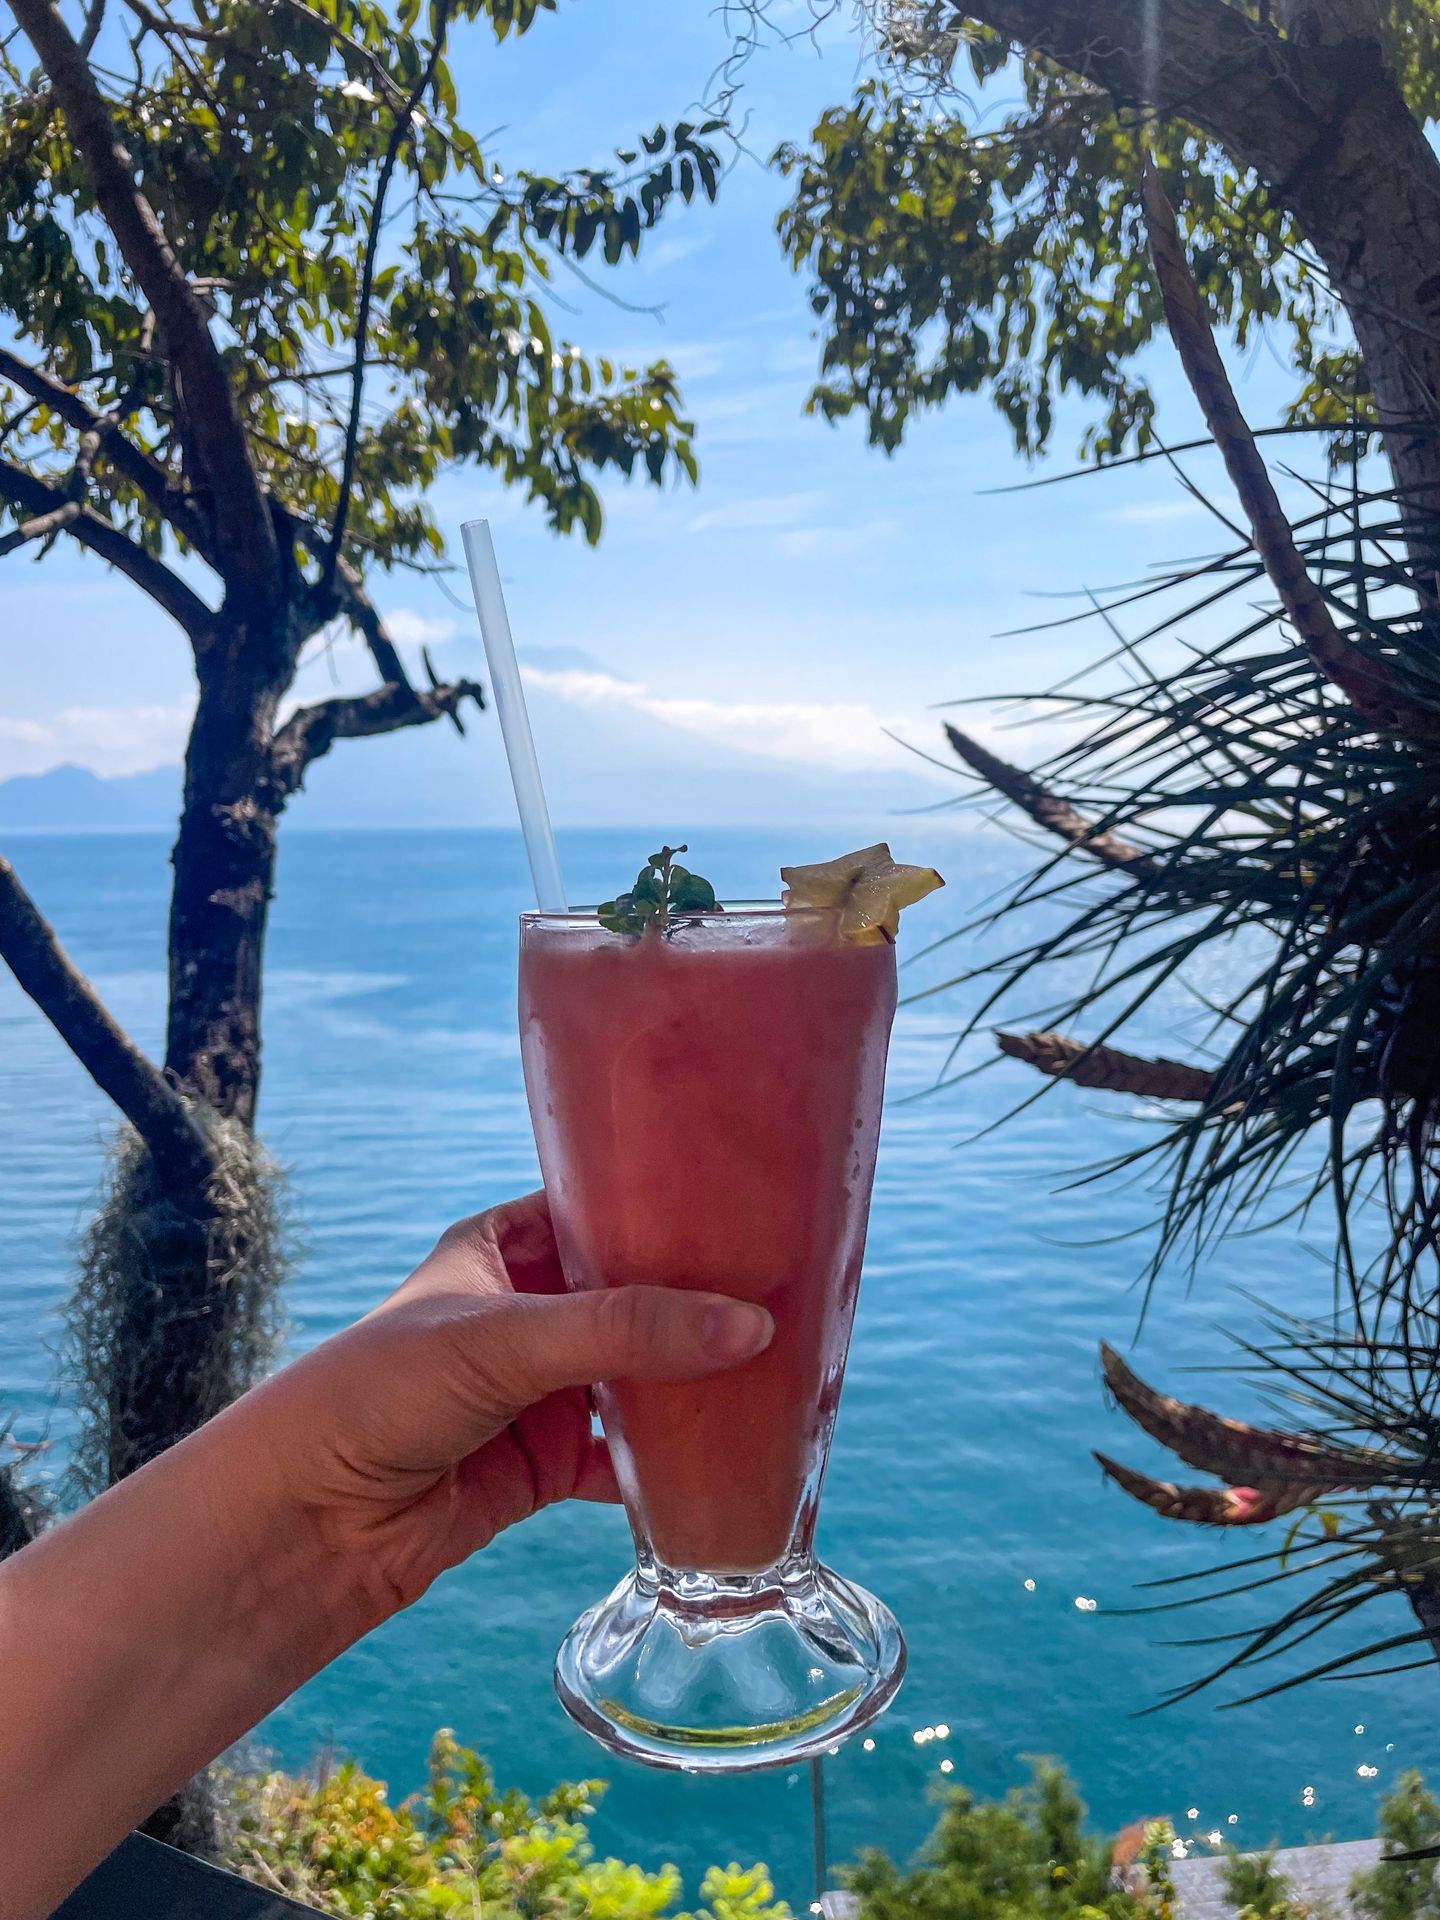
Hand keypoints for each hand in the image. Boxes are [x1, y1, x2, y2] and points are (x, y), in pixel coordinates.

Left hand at [231, 1190, 773, 1624]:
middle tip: (787, 1286)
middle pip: (632, 1296)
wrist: (306, 1522)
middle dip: (697, 1299)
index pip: (600, 1204)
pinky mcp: (545, 1465)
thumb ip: (626, 1329)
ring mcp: (538, 1391)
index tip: (750, 1200)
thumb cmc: (377, 1393)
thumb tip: (750, 1326)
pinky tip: (726, 1457)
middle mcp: (525, 1311)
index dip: (666, 1203)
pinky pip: (627, 1457)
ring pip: (637, 1377)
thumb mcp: (505, 1338)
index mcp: (502, 1246)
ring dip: (691, 1381)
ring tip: (779, 1365)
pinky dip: (670, 1462)